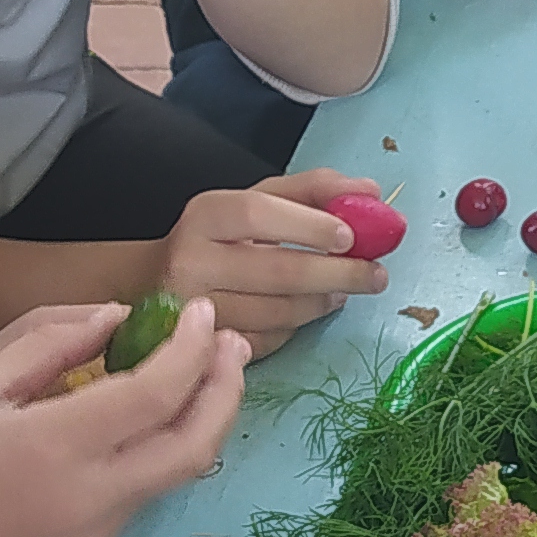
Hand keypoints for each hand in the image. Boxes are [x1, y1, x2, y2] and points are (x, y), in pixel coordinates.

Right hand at [0, 298, 249, 536]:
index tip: (203, 313)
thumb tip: (114, 318)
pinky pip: (150, 490)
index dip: (191, 350)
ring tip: (211, 372)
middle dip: (226, 389)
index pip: (154, 393)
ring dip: (208, 419)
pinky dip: (172, 445)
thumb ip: (49, 346)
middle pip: (195, 443)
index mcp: (56, 444)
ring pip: (182, 472)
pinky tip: (165, 415)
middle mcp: (94, 492)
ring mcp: (102, 527)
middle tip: (234, 343)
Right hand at [163, 167, 390, 343]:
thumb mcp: (259, 200)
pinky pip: (268, 341)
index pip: (258, 214)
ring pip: (278, 313)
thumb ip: (314, 190)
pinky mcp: (208, 347)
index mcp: (206, 214)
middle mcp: (192, 261)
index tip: (351, 237)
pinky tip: (306, 312)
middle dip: (337, 274)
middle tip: (376, 275)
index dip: (309, 225)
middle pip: (276, 271)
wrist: (159, 280)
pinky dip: (296, 328)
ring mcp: (197, 311)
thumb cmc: (223, 236)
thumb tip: (372, 191)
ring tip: (344, 292)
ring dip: (322, 304)